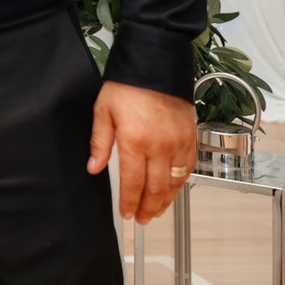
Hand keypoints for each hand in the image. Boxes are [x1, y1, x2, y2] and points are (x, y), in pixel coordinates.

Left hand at [87, 80, 196, 222]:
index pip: (133, 183)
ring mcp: (178, 142)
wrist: (155, 65)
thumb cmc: (128, 86)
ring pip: (175, 182)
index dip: (130, 202)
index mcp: (135, 141)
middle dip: (149, 208)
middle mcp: (160, 146)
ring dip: (166, 200)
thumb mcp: (103, 112)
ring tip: (156, 211)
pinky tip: (173, 189)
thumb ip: (100, 144)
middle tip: (142, 219)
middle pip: (156, 188)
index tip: (126, 213)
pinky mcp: (190, 137)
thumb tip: (94, 168)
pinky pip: (188, 167)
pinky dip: (180, 183)